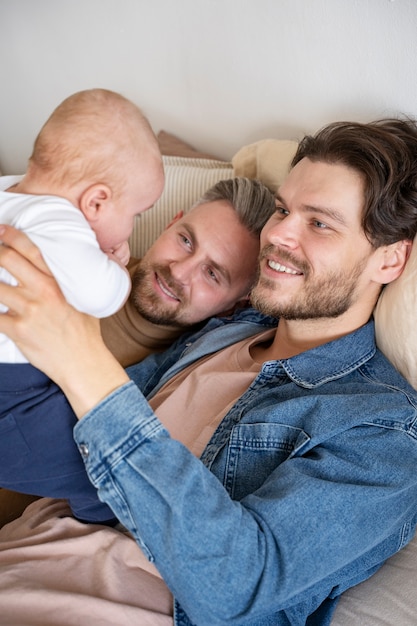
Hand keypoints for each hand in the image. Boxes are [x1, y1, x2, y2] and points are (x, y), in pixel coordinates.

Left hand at [0, 225, 128, 416]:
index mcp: (58, 283)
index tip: (1, 230)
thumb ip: (73, 284)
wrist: (84, 363)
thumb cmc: (86, 335)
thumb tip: (75, 271)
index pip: (31, 250)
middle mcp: (42, 292)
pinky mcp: (17, 330)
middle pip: (7, 260)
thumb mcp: (86, 301)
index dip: (12, 236)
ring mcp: (28, 310)